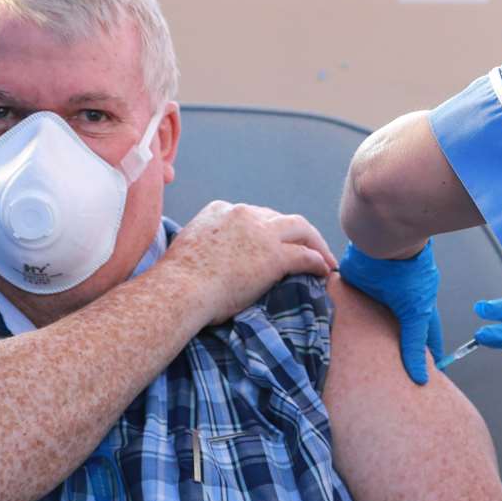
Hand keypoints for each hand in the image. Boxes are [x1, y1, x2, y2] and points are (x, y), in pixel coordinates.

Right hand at [164, 201, 336, 324]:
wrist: (179, 291)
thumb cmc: (176, 281)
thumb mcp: (187, 246)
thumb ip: (205, 241)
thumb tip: (209, 254)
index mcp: (220, 209)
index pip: (253, 214)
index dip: (267, 228)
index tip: (274, 242)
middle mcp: (243, 214)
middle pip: (280, 218)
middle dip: (296, 232)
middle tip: (309, 247)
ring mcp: (261, 233)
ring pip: (301, 229)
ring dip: (316, 242)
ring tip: (326, 258)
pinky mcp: (274, 255)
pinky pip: (306, 255)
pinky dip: (319, 261)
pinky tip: (325, 271)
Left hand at [339, 241, 443, 385]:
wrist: (384, 241)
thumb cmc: (409, 272)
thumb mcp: (415, 315)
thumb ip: (414, 346)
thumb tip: (420, 379)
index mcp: (416, 306)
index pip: (422, 336)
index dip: (423, 355)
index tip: (421, 376)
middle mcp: (396, 300)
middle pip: (392, 330)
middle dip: (387, 348)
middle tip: (381, 372)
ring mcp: (375, 293)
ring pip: (368, 319)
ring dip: (362, 333)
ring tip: (353, 358)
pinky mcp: (354, 284)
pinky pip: (345, 304)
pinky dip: (342, 315)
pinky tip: (333, 330)